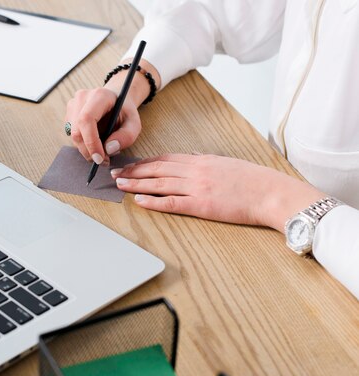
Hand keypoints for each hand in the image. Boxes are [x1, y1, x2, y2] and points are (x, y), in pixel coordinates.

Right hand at [65, 88, 140, 164]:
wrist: (115, 100)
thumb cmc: (125, 112)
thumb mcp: (134, 123)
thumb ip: (126, 136)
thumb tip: (108, 149)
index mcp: (99, 95)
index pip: (87, 119)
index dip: (91, 141)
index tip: (100, 158)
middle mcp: (82, 97)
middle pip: (77, 131)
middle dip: (89, 151)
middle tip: (104, 161)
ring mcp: (73, 105)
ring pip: (73, 136)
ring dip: (87, 149)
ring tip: (104, 150)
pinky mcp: (69, 114)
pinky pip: (72, 135)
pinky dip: (83, 144)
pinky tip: (96, 142)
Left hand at [111, 154, 325, 231]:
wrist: (272, 193)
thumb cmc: (253, 180)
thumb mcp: (226, 163)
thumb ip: (206, 162)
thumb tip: (190, 160)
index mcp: (201, 160)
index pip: (165, 158)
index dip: (144, 162)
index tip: (130, 164)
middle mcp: (195, 171)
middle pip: (156, 169)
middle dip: (133, 171)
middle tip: (115, 174)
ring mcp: (197, 187)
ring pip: (159, 183)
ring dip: (137, 184)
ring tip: (120, 185)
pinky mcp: (201, 205)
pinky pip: (172, 202)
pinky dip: (153, 201)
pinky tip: (140, 200)